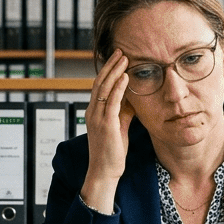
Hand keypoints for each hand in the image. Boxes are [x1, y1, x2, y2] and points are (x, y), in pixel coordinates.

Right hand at [81, 49, 132, 209]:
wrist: (104, 172)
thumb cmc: (112, 152)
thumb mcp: (119, 127)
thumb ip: (122, 112)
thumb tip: (131, 99)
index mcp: (94, 112)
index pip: (99, 85)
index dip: (108, 70)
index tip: (117, 58)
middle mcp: (92, 112)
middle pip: (99, 82)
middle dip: (110, 65)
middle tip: (120, 50)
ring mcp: (97, 117)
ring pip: (104, 88)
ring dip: (115, 71)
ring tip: (124, 58)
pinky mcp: (106, 124)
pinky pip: (112, 101)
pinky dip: (118, 87)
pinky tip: (125, 77)